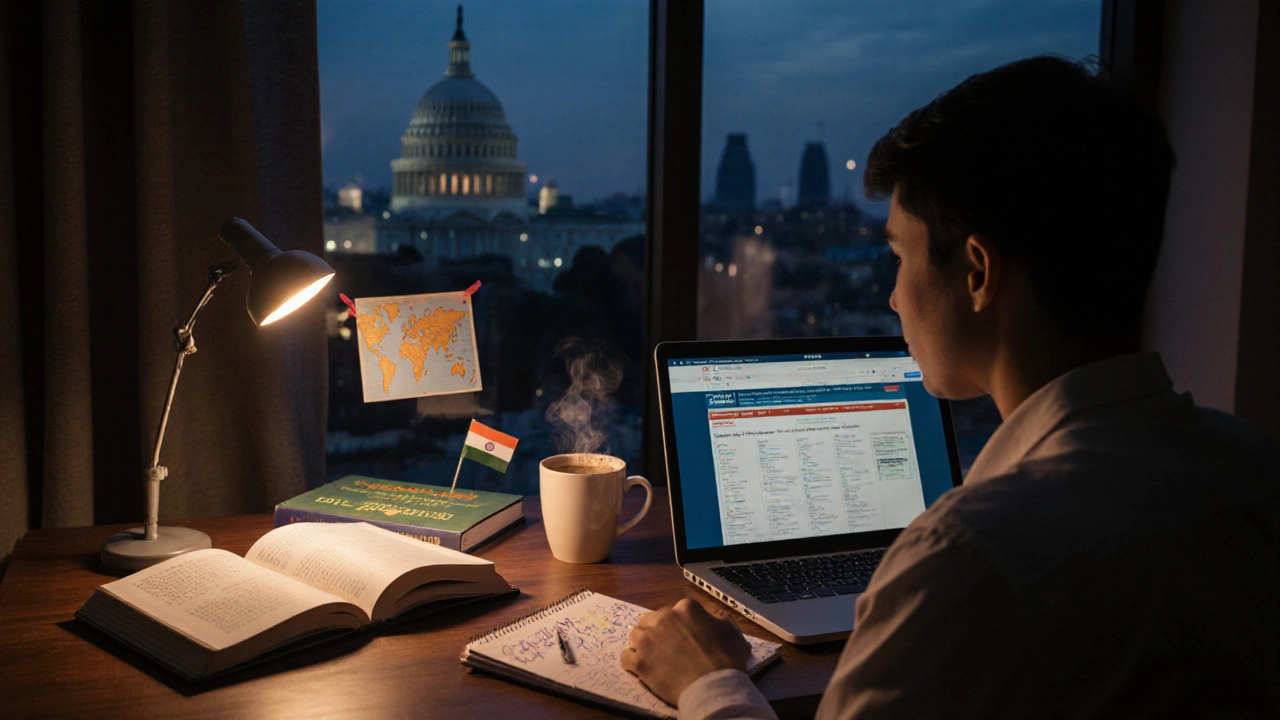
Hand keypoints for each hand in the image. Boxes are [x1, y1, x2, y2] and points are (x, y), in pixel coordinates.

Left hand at [620, 597, 751, 705]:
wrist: (714, 687)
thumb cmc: (726, 659)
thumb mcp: (732, 631)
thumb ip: (718, 618)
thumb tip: (712, 616)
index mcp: (686, 608)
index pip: (674, 610)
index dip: (679, 624)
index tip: (683, 636)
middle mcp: (663, 618)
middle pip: (650, 619)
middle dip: (657, 630)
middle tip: (667, 647)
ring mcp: (648, 640)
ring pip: (635, 635)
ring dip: (643, 644)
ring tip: (653, 656)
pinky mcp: (639, 662)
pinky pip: (626, 656)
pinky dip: (631, 661)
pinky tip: (641, 667)